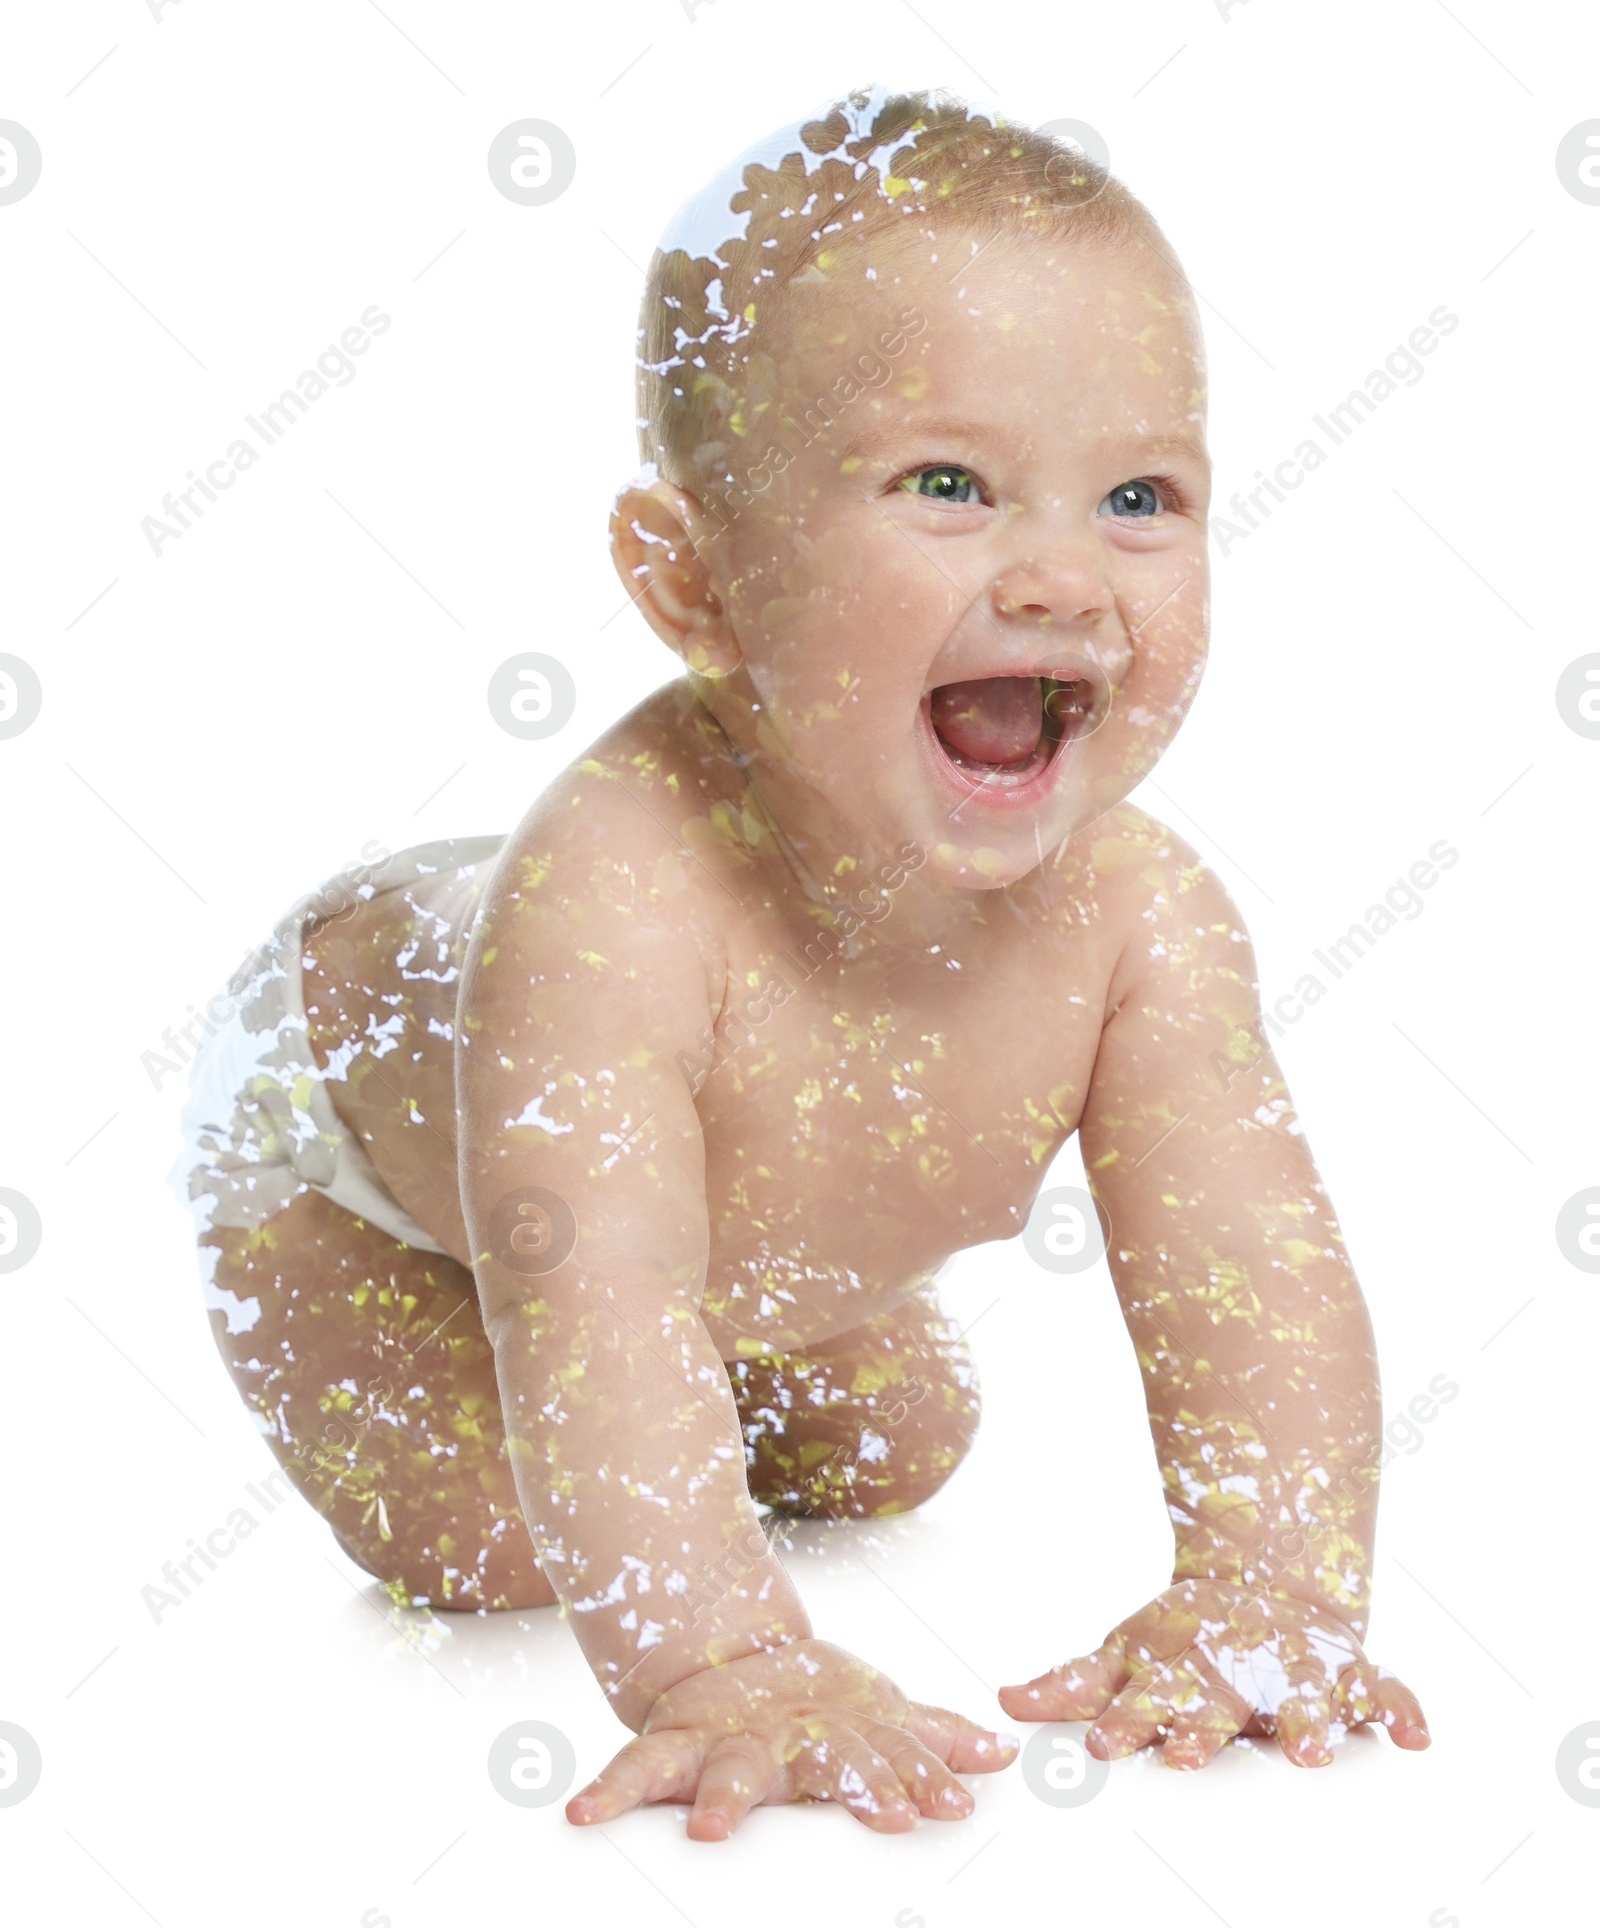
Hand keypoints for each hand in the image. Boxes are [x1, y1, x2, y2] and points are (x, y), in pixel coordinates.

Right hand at [567, 1638, 1017, 1838]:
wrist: (725, 1658)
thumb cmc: (812, 1705)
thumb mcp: (875, 1713)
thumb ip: (931, 1737)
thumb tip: (1002, 1754)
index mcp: (839, 1734)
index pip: (886, 1758)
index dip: (917, 1781)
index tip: (949, 1807)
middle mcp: (789, 1739)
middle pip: (826, 1763)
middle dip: (855, 1784)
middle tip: (886, 1814)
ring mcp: (729, 1741)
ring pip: (730, 1770)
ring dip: (724, 1799)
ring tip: (709, 1828)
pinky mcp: (674, 1745)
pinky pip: (633, 1770)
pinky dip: (607, 1791)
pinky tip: (582, 1814)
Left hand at [999, 1581, 1430, 1769]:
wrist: (1266, 1587)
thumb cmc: (1188, 1640)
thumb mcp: (1126, 1655)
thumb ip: (1071, 1684)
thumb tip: (1003, 1699)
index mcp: (1180, 1676)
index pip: (1146, 1702)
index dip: (1127, 1723)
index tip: (1105, 1743)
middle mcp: (1236, 1676)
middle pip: (1216, 1706)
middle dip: (1201, 1730)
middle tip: (1188, 1754)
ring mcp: (1293, 1672)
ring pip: (1300, 1699)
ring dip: (1304, 1724)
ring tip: (1307, 1751)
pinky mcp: (1346, 1671)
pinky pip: (1384, 1691)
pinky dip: (1403, 1710)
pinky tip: (1418, 1737)